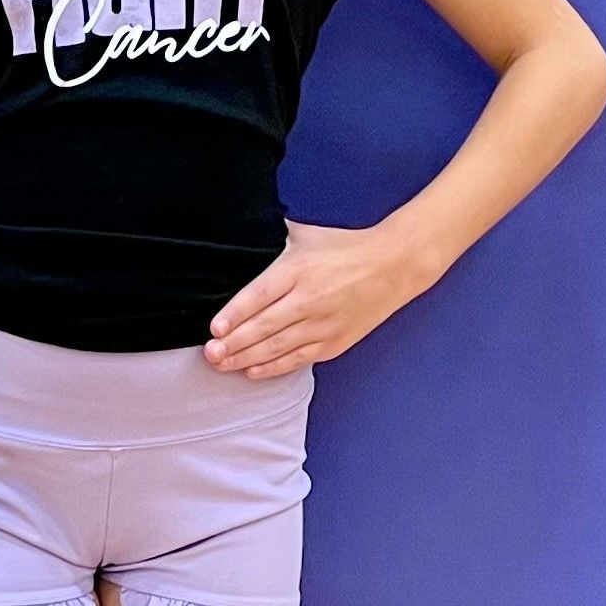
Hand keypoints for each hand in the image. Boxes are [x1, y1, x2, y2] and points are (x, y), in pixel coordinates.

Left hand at [204, 219, 426, 376]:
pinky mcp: (334, 342)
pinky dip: (273, 367)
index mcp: (298, 270)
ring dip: (246, 359)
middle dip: (232, 344)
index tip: (214, 329)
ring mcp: (322, 324)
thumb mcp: (307, 235)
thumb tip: (241, 237)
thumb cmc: (346, 247)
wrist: (394, 265)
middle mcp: (308, 299)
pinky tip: (253, 371)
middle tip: (211, 354)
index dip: (234, 315)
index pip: (258, 296)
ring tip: (222, 364)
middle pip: (263, 327)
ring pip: (276, 348)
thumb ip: (275, 241)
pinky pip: (297, 359)